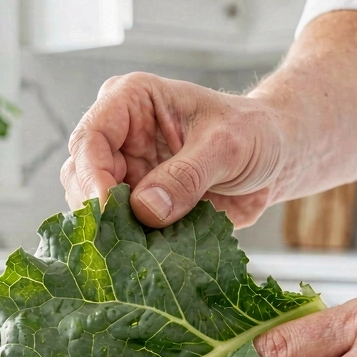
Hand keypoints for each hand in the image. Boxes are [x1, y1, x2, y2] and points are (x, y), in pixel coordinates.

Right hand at [61, 72, 290, 227]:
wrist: (275, 157)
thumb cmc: (253, 133)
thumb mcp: (226, 146)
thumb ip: (187, 175)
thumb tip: (145, 209)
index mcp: (131, 101)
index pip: (91, 138)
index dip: (92, 175)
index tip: (107, 208)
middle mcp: (120, 136)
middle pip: (81, 176)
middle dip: (97, 209)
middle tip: (119, 238)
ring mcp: (127, 172)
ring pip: (94, 207)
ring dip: (113, 231)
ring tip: (137, 249)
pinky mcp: (139, 204)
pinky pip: (121, 229)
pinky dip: (130, 244)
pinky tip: (147, 255)